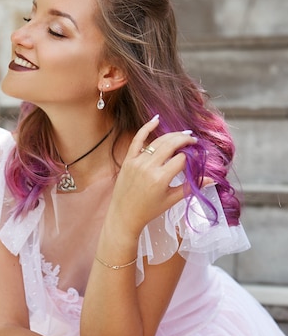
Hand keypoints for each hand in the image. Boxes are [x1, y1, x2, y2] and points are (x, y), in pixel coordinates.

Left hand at [108, 115, 198, 239]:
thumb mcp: (171, 200)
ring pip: (158, 141)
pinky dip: (146, 128)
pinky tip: (156, 120)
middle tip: (193, 140)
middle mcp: (148, 167)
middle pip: (171, 145)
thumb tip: (211, 179)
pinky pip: (137, 140)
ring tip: (182, 135)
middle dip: (185, 140)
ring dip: (172, 135)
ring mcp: (137, 162)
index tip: (196, 156)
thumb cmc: (148, 210)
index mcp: (160, 178)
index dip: (191, 156)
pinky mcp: (128, 160)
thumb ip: (190, 187)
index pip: (181, 159)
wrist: (124, 216)